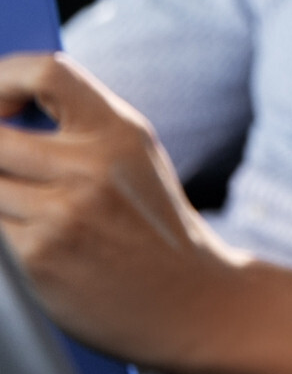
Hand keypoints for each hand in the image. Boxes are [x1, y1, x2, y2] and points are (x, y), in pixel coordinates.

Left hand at [0, 52, 240, 364]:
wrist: (190, 300)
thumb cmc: (154, 228)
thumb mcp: (134, 160)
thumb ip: (80, 131)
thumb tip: (7, 113)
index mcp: (119, 132)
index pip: (48, 73)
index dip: (5, 77)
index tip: (0, 97)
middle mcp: (90, 168)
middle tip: (0, 161)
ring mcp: (61, 215)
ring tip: (15, 201)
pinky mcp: (36, 261)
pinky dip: (0, 227)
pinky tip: (19, 234)